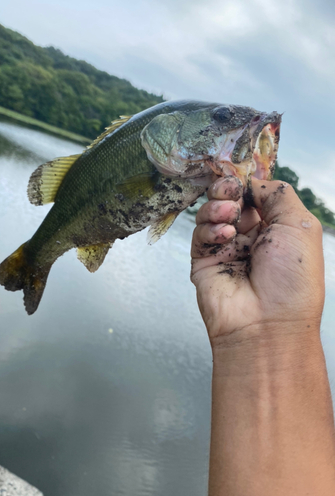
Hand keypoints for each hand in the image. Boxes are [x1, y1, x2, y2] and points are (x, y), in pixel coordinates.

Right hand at [190, 176, 324, 344]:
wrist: (267, 325)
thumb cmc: (292, 279)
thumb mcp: (300, 225)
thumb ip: (278, 194)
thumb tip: (253, 182)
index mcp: (276, 229)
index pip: (256, 195)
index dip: (247, 182)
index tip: (242, 176)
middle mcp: (250, 237)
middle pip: (230, 199)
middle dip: (228, 188)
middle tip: (230, 189)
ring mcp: (225, 248)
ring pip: (211, 212)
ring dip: (218, 206)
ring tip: (229, 214)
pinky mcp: (204, 260)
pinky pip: (200, 233)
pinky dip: (210, 229)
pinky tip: (224, 237)